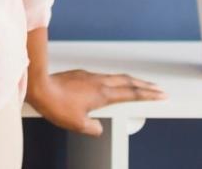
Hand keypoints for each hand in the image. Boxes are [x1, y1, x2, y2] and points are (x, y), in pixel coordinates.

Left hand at [27, 69, 165, 134]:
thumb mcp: (77, 124)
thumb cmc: (56, 104)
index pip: (132, 93)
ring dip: (130, 80)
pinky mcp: (80, 74)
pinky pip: (103, 76)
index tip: (161, 94)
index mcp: (103, 94)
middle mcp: (99, 82)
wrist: (39, 85)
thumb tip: (98, 128)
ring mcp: (89, 76)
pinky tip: (111, 84)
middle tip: (156, 88)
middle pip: (128, 81)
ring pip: (116, 76)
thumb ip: (93, 128)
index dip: (148, 94)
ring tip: (138, 84)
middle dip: (145, 85)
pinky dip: (114, 79)